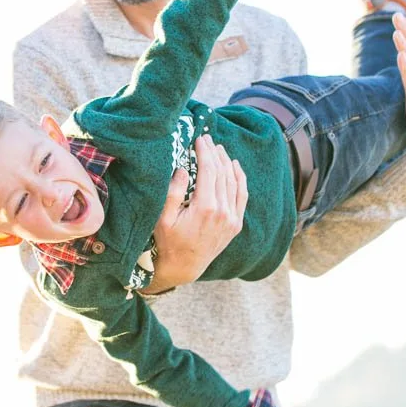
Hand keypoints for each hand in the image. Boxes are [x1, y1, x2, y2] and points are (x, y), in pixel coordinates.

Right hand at [144, 135, 247, 292]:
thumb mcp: (163, 218)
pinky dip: (240, 178)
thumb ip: (174, 192)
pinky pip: (242, 196)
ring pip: (234, 182)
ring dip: (227, 162)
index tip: (199, 139)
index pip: (209, 170)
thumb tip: (185, 169)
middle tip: (207, 139)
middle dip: (215, 153)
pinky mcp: (236, 224)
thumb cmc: (169, 242)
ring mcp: (232, 219)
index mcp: (205, 207)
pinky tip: (235, 166)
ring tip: (218, 148)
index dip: (205, 152)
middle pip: (222, 173)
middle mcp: (223, 212)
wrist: (184, 267)